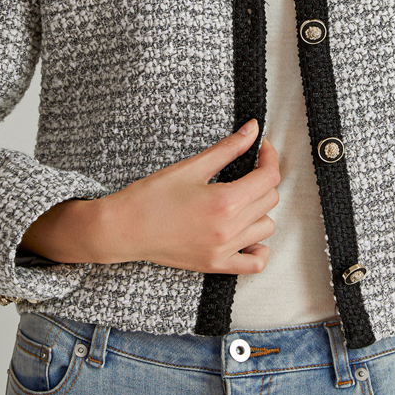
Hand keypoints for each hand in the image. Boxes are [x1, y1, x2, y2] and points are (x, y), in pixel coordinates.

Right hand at [21, 118, 279, 274]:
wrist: (124, 228)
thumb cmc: (152, 195)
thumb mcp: (192, 166)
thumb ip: (228, 148)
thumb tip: (253, 128)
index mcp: (225, 202)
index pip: (269, 177)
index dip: (269, 157)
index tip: (260, 148)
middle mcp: (230, 229)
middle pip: (270, 199)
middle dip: (263, 178)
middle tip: (247, 166)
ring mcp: (224, 250)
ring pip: (266, 227)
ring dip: (260, 208)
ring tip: (242, 196)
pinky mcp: (216, 265)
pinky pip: (255, 263)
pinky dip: (259, 247)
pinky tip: (247, 232)